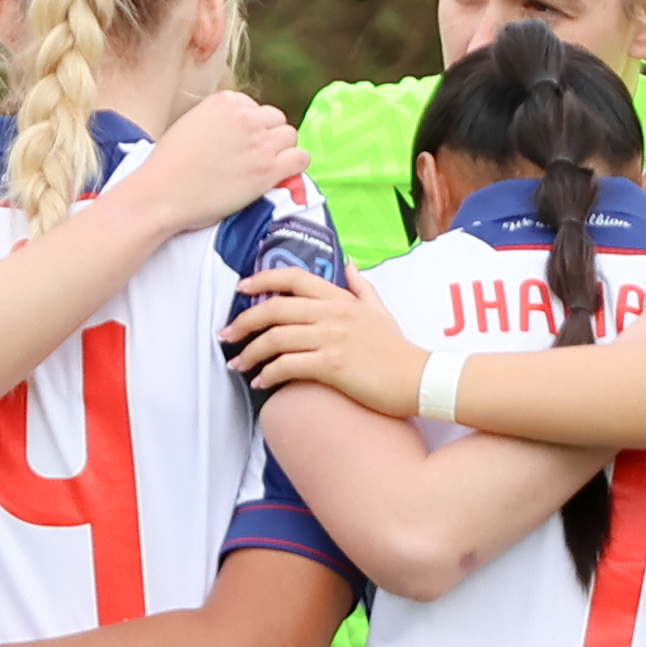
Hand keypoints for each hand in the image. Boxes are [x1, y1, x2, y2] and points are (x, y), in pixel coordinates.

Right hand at [103, 95, 305, 243]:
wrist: (160, 194)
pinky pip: (301, 158)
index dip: (248, 128)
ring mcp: (259, 143)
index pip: (254, 108)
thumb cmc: (168, 166)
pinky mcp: (268, 170)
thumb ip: (217, 120)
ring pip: (290, 136)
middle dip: (267, 137)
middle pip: (275, 120)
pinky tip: (280, 175)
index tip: (237, 145)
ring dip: (281, 150)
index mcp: (225, 101)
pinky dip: (294, 165)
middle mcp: (246, 117)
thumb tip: (236, 132)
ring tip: (264, 167)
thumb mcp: (190, 124)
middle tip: (252, 158)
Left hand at [228, 266, 417, 413]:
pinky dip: (268, 374)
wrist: (418, 378)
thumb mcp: (380, 309)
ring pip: (276, 339)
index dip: (262, 279)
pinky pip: (287, 366)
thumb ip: (360, 286)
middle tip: (226, 335)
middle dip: (243, 322)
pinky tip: (261, 382)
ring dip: (250, 352)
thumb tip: (349, 264)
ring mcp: (331, 338)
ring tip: (238, 364)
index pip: (293, 278)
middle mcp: (332, 313)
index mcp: (340, 297)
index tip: (241, 289)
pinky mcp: (331, 366)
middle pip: (274, 308)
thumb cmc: (397, 348)